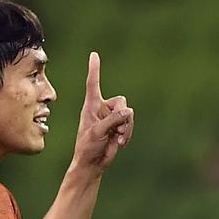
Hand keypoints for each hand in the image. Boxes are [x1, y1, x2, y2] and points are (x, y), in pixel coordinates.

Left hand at [73, 51, 133, 172]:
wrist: (93, 163)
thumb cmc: (88, 147)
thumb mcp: (98, 131)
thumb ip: (113, 119)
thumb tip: (128, 112)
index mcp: (91, 106)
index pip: (93, 84)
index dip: (94, 69)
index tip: (94, 54)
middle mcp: (102, 108)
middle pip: (121, 102)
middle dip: (122, 116)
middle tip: (117, 130)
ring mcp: (111, 118)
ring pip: (128, 114)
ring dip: (126, 127)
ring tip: (118, 138)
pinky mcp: (119, 127)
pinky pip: (130, 123)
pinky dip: (128, 133)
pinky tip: (120, 143)